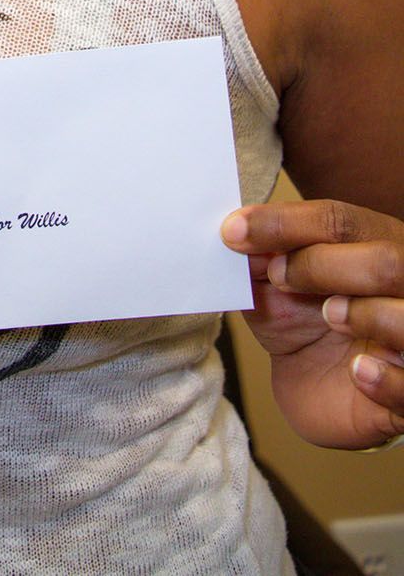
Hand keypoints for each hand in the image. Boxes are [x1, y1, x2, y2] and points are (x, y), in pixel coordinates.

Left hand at [222, 200, 403, 448]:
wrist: (326, 396)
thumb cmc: (308, 329)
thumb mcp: (277, 293)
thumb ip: (261, 263)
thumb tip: (235, 235)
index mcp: (373, 245)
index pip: (339, 221)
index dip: (285, 223)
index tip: (233, 232)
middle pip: (383, 260)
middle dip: (321, 265)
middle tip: (277, 277)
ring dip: (361, 313)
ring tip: (329, 316)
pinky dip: (382, 377)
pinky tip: (357, 371)